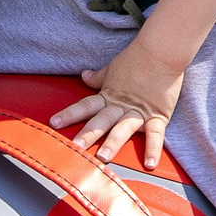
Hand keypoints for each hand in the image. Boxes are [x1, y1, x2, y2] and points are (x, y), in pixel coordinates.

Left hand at [48, 40, 183, 168]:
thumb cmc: (137, 58)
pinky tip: (149, 163)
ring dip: (113, 142)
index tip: (54, 123)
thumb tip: (84, 75)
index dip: (69, 114)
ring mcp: (139, 112)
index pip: (85, 106)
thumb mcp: (113, 68)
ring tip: (103, 156)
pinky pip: (155, 134)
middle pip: (101, 121)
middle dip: (87, 134)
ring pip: (123, 129)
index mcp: (109, 96)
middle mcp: (121, 106)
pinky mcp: (158, 115)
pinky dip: (153, 148)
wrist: (162, 51)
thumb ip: (98, 77)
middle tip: (75, 148)